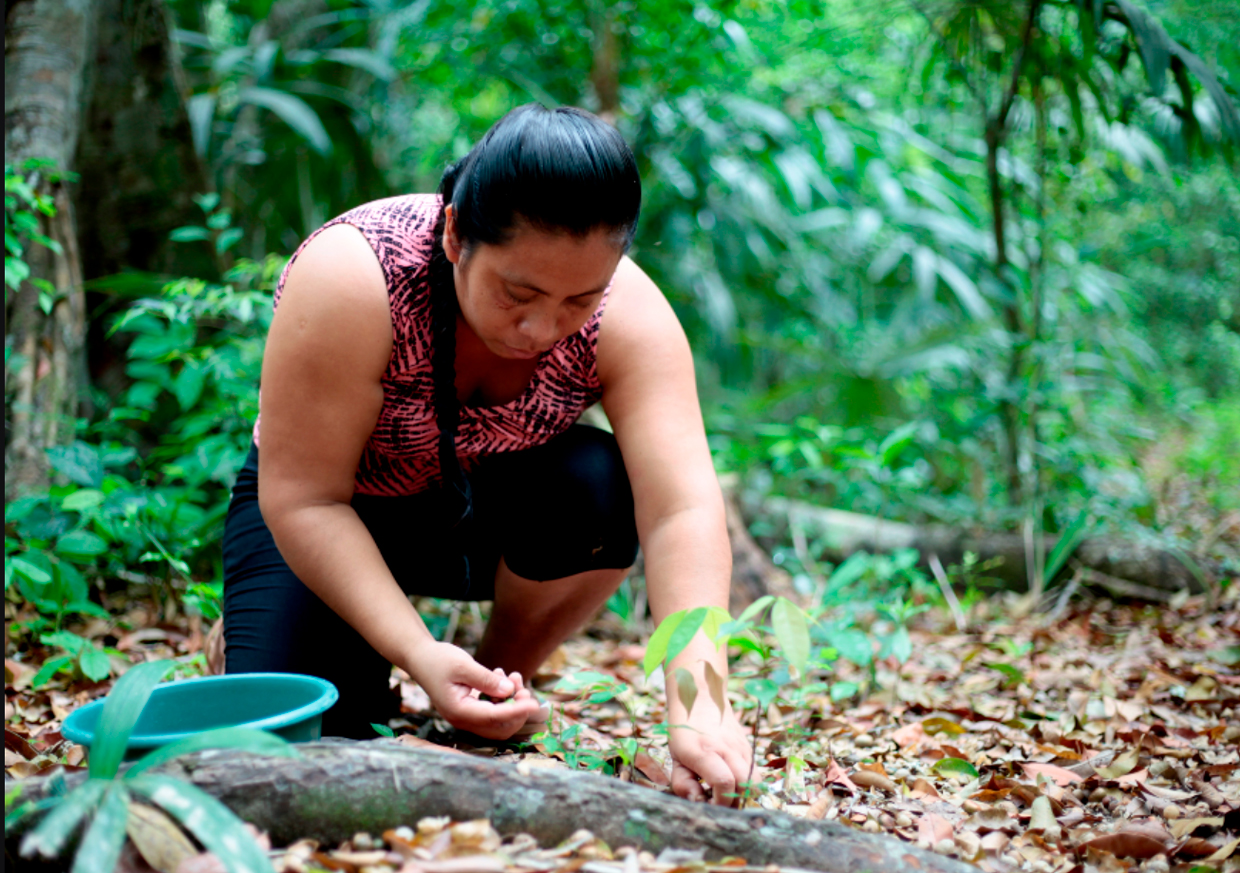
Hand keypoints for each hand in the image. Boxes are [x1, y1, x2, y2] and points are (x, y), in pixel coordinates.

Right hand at [409, 641, 542, 738]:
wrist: (421, 657)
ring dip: (511, 701)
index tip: (534, 703)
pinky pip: (493, 710)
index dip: (517, 711)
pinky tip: (500, 675)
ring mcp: (466, 716)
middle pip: (500, 727)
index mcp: (459, 711)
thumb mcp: (464, 665)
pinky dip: (502, 697)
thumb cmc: (439, 659)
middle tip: (523, 686)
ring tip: (512, 676)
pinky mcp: (470, 709)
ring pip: (498, 720)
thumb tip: (510, 691)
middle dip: (516, 708)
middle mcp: (463, 719)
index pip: (495, 717)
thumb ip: (486, 680)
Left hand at [667, 695, 752, 805]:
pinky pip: (755, 772)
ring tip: (728, 795)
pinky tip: (733, 784)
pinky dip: (747, 784)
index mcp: (705, 751)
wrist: (701, 699)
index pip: (724, 782)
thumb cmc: (684, 731)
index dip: (720, 801)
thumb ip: (683, 783)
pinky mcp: (748, 748)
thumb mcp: (675, 757)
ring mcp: (741, 747)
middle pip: (745, 784)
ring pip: (755, 780)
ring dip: (744, 794)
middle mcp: (727, 749)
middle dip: (735, 802)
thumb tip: (697, 802)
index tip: (710, 805)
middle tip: (721, 804)